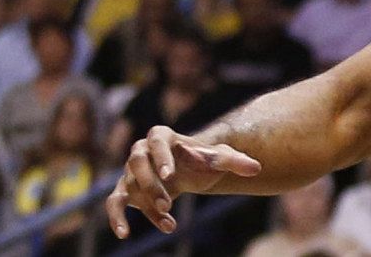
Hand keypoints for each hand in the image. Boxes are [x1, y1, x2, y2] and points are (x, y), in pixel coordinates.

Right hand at [105, 126, 261, 237]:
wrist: (189, 171)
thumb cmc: (203, 160)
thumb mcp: (219, 158)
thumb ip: (236, 161)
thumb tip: (256, 168)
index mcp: (163, 137)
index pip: (157, 141)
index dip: (161, 156)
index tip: (169, 174)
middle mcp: (141, 151)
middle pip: (137, 164)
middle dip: (152, 185)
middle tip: (169, 204)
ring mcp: (130, 172)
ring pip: (129, 187)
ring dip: (145, 206)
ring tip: (168, 223)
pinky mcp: (125, 192)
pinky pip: (114, 204)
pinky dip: (116, 218)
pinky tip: (124, 234)